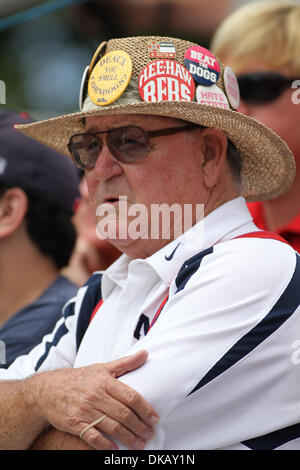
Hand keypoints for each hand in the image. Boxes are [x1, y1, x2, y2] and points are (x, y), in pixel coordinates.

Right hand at [25, 350, 158, 449]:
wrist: (48, 390)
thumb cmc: (79, 378)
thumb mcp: (102, 368)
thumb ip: (125, 363)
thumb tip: (145, 354)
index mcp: (105, 381)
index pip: (131, 396)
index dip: (145, 409)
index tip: (155, 419)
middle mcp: (96, 395)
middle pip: (123, 414)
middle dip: (140, 426)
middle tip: (150, 434)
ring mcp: (85, 410)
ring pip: (112, 427)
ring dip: (128, 438)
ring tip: (139, 444)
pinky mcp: (74, 423)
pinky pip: (93, 436)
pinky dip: (105, 445)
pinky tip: (115, 449)